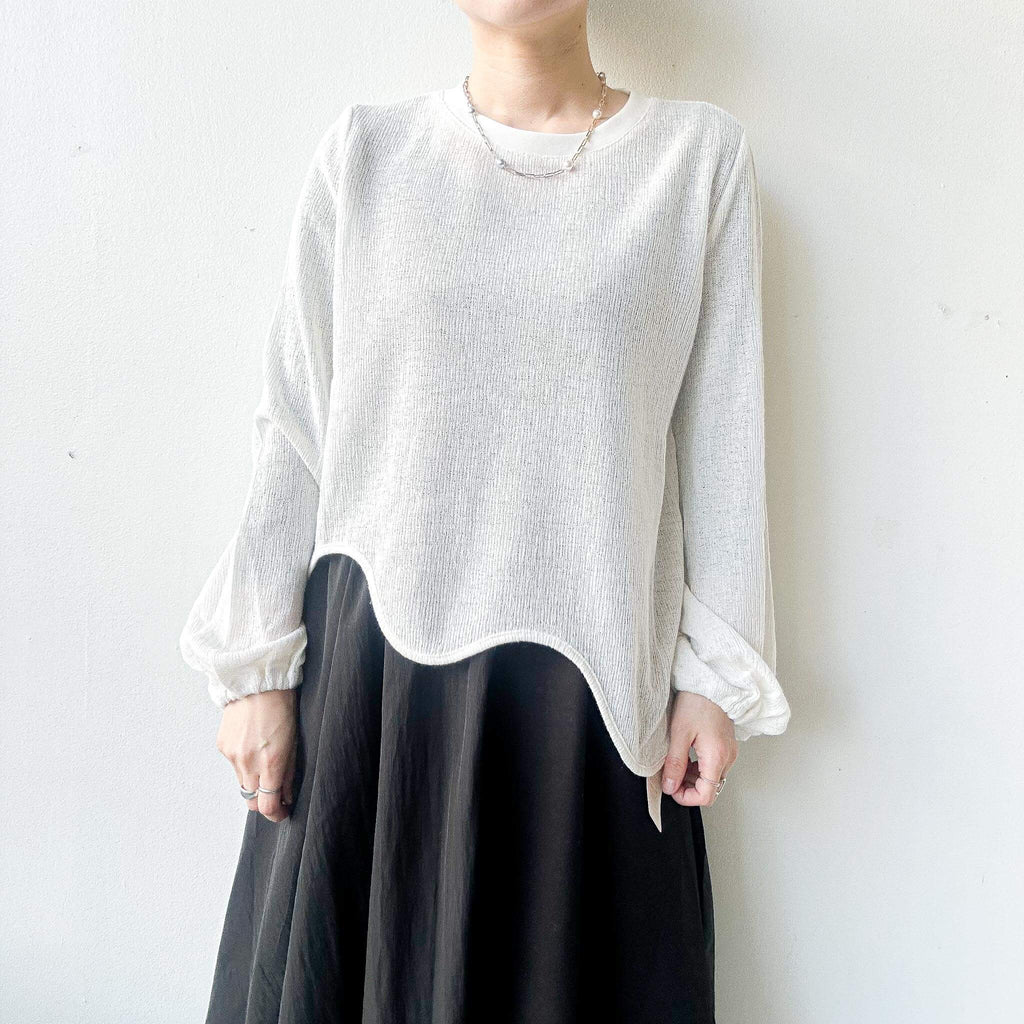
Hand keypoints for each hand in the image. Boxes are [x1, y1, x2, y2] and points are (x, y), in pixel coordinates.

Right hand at [216, 688, 297, 821]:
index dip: (276, 815)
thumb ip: (289, 773)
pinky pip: (233, 766)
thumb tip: (287, 796)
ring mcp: (232, 755)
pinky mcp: (222, 747)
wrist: (258, 682)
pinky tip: (253, 747)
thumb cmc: (282, 706)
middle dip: (264, 801)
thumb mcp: (294, 742)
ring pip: (242, 784)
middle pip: (252, 800)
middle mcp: (248, 763)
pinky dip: (244, 764)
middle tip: (276, 794)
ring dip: (254, 782)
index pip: (267, 806)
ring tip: (265, 763)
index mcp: (270, 762)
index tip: (283, 813)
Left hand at [662, 690, 736, 806]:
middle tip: (670, 775)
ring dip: (693, 778)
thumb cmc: (696, 702)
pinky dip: (699, 768)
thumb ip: (674, 763)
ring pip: (712, 779)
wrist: (710, 682)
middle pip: (710, 789)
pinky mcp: (726, 746)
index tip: (671, 789)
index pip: (706, 796)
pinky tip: (686, 757)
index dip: (686, 797)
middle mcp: (728, 758)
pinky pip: (714, 766)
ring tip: (676, 764)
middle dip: (688, 788)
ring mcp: (729, 752)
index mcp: (717, 757)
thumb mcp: (679, 733)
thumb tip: (669, 786)